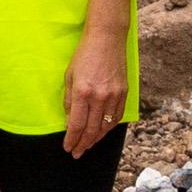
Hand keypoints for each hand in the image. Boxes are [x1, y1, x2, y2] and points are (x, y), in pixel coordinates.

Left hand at [61, 17, 129, 156]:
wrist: (107, 38)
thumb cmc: (84, 55)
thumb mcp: (70, 76)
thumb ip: (69, 100)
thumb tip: (69, 121)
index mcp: (82, 92)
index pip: (76, 124)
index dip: (71, 139)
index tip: (68, 148)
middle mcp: (99, 97)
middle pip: (91, 130)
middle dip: (82, 144)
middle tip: (76, 153)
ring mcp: (114, 95)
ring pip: (105, 127)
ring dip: (95, 139)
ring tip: (87, 146)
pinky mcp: (124, 92)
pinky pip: (116, 117)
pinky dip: (109, 128)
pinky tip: (102, 132)